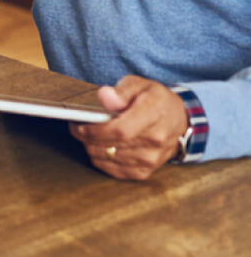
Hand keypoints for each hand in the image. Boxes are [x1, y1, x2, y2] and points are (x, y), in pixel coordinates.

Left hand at [70, 75, 187, 179]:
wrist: (178, 121)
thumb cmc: (155, 100)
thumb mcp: (139, 84)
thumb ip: (121, 90)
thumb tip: (104, 97)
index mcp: (154, 114)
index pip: (120, 130)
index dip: (95, 130)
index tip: (80, 124)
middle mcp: (155, 140)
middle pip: (111, 145)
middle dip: (87, 137)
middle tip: (78, 126)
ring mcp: (150, 159)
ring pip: (108, 158)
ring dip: (91, 147)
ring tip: (88, 134)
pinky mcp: (144, 172)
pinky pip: (113, 170)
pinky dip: (100, 159)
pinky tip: (99, 147)